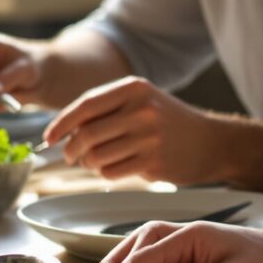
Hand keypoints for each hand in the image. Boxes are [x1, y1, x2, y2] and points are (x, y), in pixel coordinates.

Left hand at [40, 77, 226, 183]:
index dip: (61, 123)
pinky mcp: (154, 162)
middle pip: (87, 134)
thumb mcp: (141, 102)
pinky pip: (111, 172)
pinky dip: (104, 173)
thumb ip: (105, 109)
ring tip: (94, 161)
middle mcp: (141, 110)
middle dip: (71, 149)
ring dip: (88, 164)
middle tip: (70, 156)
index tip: (49, 138)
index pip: (85, 105)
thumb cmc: (168, 122)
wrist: (213, 142)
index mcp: (133, 88)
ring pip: (96, 156)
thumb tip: (63, 130)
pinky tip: (114, 167)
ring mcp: (149, 137)